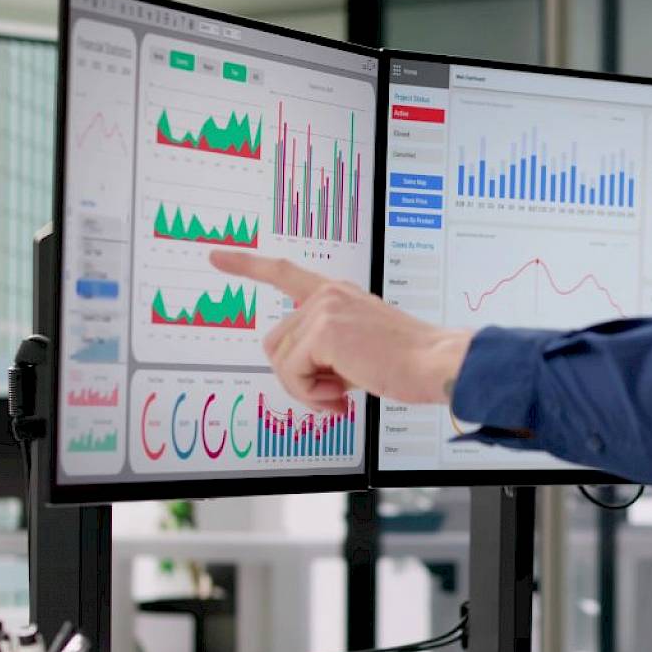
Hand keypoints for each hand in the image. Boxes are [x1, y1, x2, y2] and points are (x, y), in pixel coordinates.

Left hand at [209, 250, 470, 412]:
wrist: (435, 363)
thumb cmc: (409, 361)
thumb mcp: (361, 348)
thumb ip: (329, 350)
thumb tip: (306, 378)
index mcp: (338, 294)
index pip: (284, 272)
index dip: (247, 264)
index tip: (216, 256)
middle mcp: (328, 295)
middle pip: (277, 342)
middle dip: (299, 376)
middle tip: (332, 394)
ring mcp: (324, 310)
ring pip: (282, 360)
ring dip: (306, 387)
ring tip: (340, 395)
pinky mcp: (323, 331)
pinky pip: (292, 372)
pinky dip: (311, 392)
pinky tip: (341, 394)